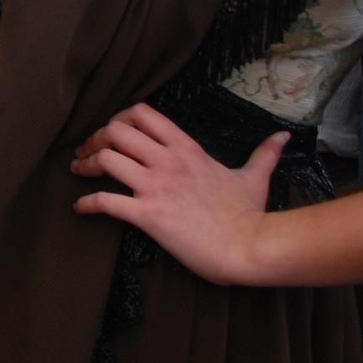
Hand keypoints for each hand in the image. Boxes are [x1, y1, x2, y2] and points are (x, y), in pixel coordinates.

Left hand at [72, 103, 285, 285]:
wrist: (250, 247)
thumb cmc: (250, 214)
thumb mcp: (255, 177)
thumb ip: (264, 154)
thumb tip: (282, 137)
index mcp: (187, 149)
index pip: (142, 114)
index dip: (119, 118)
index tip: (112, 132)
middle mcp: (168, 162)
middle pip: (116, 130)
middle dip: (96, 138)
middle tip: (88, 151)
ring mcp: (157, 187)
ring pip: (106, 159)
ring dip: (87, 163)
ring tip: (79, 172)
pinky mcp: (148, 214)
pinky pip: (106, 202)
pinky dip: (87, 203)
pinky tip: (80, 207)